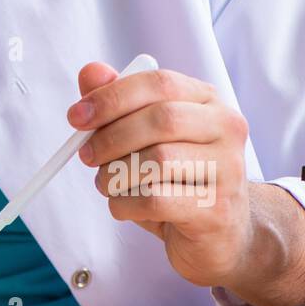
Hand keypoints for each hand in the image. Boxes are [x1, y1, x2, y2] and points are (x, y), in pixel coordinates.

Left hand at [66, 63, 251, 288]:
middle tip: (85, 154)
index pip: (160, 83)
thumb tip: (90, 73)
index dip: (112, 96)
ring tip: (107, 183)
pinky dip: (125, 203)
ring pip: (158, 161)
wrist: (219, 233)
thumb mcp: (145, 136)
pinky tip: (123, 206)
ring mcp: (228, 170)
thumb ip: (118, 102)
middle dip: (111, 137)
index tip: (76, 116)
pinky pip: (156, 200)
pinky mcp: (217, 210)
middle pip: (161, 120)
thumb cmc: (175, 177)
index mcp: (208, 99)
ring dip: (116, 174)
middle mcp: (226, 128)